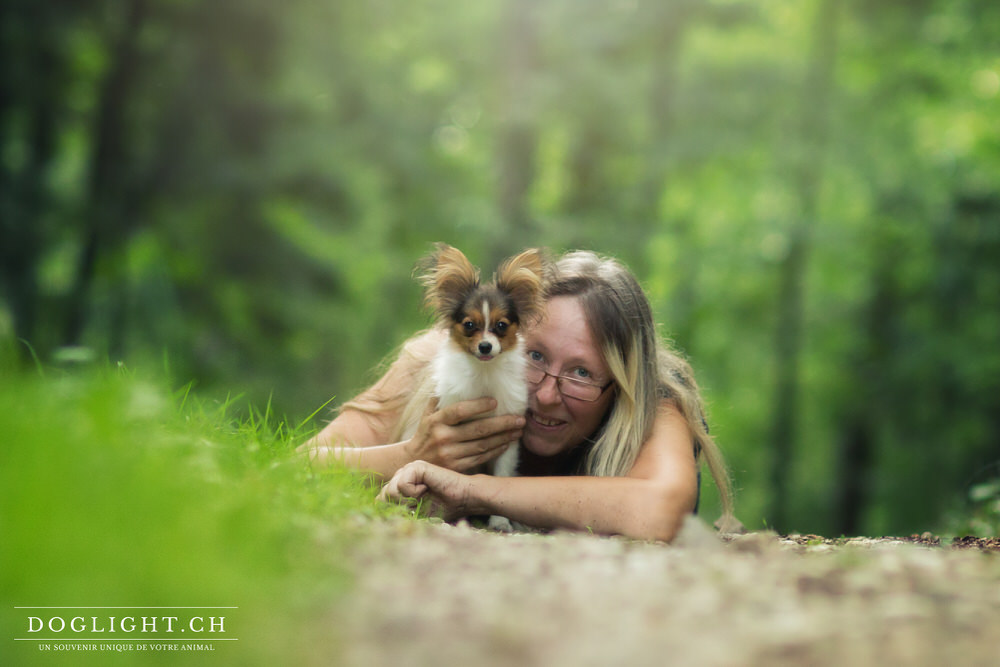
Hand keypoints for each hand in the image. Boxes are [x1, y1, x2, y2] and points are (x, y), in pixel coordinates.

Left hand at [378, 460, 477, 521]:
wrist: (464, 498)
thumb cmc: (442, 507)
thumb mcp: (415, 513)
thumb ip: (396, 510)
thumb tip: (374, 510)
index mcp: (401, 484)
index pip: (380, 500)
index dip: (391, 510)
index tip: (412, 511)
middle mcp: (402, 474)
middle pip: (382, 497)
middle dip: (400, 507)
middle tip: (420, 504)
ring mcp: (408, 468)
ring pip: (389, 491)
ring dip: (408, 501)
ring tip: (424, 496)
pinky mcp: (415, 466)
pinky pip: (401, 485)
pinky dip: (414, 493)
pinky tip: (427, 489)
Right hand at [403, 397, 522, 472]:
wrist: (412, 462)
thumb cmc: (425, 433)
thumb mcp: (427, 414)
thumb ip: (440, 398)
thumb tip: (453, 378)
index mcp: (435, 421)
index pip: (459, 411)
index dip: (478, 406)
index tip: (495, 402)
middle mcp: (443, 438)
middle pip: (478, 429)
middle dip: (502, 424)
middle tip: (519, 418)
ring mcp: (450, 455)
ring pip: (483, 445)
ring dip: (504, 437)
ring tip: (518, 430)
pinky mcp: (456, 468)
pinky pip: (481, 458)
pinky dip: (496, 451)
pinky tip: (507, 443)